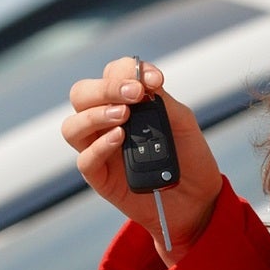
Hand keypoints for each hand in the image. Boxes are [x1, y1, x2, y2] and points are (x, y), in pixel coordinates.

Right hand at [62, 56, 222, 262]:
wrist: (197, 198)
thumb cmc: (188, 155)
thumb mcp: (182, 122)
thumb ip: (162, 100)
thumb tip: (143, 82)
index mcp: (124, 101)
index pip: (111, 74)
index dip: (127, 70)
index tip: (154, 80)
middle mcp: (105, 121)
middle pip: (81, 94)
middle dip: (105, 88)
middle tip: (134, 94)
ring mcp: (99, 149)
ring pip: (72, 126)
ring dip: (96, 114)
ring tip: (123, 115)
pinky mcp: (99, 177)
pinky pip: (85, 159)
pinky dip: (100, 146)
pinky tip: (120, 138)